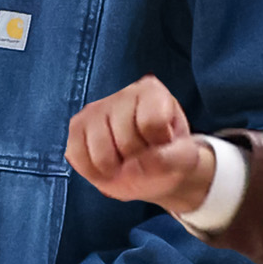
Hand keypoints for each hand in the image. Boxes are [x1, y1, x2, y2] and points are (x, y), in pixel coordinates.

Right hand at [67, 77, 221, 214]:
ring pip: (100, 155)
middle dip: (137, 159)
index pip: (151, 123)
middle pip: (125, 141)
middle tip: (144, 155)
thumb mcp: (185, 159)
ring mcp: (95, 109)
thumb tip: (132, 168)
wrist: (154, 168)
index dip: (159, 143)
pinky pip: (78, 158)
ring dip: (116, 170)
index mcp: (151, 92)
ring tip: (127, 161)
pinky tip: (109, 166)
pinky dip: (95, 172)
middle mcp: (120, 94)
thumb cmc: (169, 156)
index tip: (163, 142)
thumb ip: (169, 161)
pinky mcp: (77, 128)